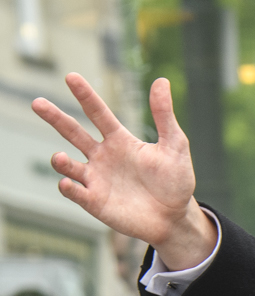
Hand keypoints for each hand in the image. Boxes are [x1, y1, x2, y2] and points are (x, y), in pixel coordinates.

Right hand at [33, 74, 215, 267]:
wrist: (175, 219)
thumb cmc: (175, 181)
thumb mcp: (175, 146)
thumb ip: (164, 116)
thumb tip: (161, 81)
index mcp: (119, 140)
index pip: (98, 113)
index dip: (85, 95)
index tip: (71, 77)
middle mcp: (102, 156)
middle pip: (73, 132)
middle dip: (55, 117)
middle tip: (37, 102)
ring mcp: (96, 179)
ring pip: (68, 165)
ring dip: (60, 161)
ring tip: (59, 157)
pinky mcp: (95, 201)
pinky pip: (76, 193)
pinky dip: (69, 188)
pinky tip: (67, 184)